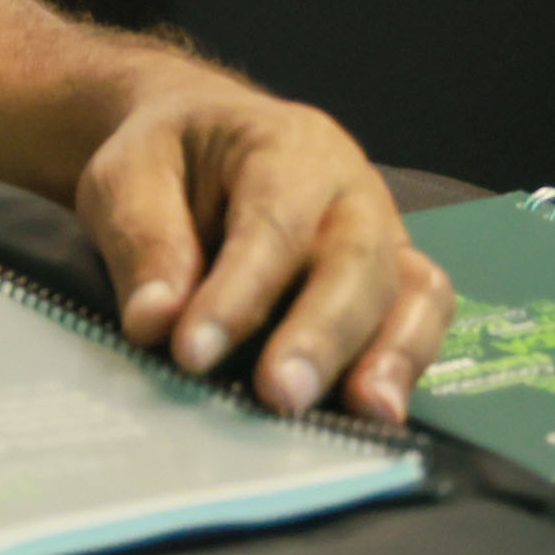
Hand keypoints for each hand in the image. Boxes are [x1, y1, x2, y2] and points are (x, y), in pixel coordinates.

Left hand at [75, 66, 452, 420]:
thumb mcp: (128, 176)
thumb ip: (143, 240)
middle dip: (321, 333)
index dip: (239, 293)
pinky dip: (410, 361)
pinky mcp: (394, 280)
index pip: (274, 223)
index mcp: (286, 147)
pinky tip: (378, 414)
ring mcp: (383, 233)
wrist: (206, 141)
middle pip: (357, 257)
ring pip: (412, 288)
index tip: (192, 353)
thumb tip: (155, 321)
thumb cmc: (171, 159)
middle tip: (279, 395)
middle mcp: (350, 189)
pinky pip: (426, 314)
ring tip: (363, 414)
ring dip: (389, 354)